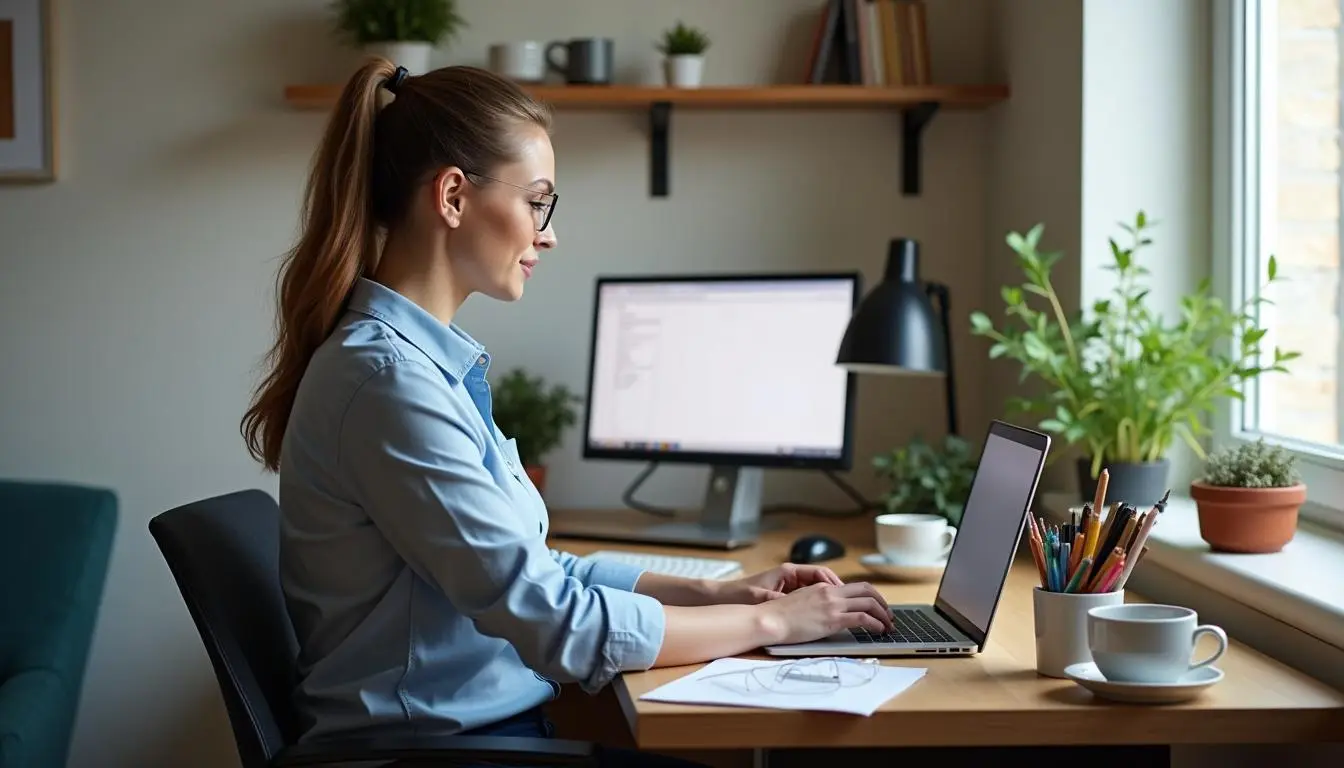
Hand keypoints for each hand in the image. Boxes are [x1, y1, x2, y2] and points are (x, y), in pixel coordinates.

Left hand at [711, 563, 844, 604]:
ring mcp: (790, 585)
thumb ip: (780, 600)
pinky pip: (809, 597)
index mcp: (788, 572)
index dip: (835, 583)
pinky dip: (819, 605)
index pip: (820, 573)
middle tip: (854, 603)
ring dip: (831, 599)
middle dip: (839, 591)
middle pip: (823, 580)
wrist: (725, 597)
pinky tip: (825, 616)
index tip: (844, 595)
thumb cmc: (741, 594)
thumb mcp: (762, 597)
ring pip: (818, 589)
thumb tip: (795, 605)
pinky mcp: (786, 595)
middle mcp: (791, 576)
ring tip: (844, 611)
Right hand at [757, 582, 894, 644]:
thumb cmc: (778, 616)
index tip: (877, 607)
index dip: (871, 595)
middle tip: (888, 616)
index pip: (855, 586)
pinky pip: (863, 618)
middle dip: (882, 603)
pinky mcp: (833, 619)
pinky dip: (876, 624)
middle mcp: (830, 593)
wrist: (769, 620)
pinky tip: (880, 631)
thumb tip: (826, 612)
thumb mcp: (801, 603)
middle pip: (867, 590)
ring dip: (884, 615)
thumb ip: (817, 603)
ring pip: (869, 603)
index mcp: (823, 588)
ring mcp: (832, 605)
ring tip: (888, 626)